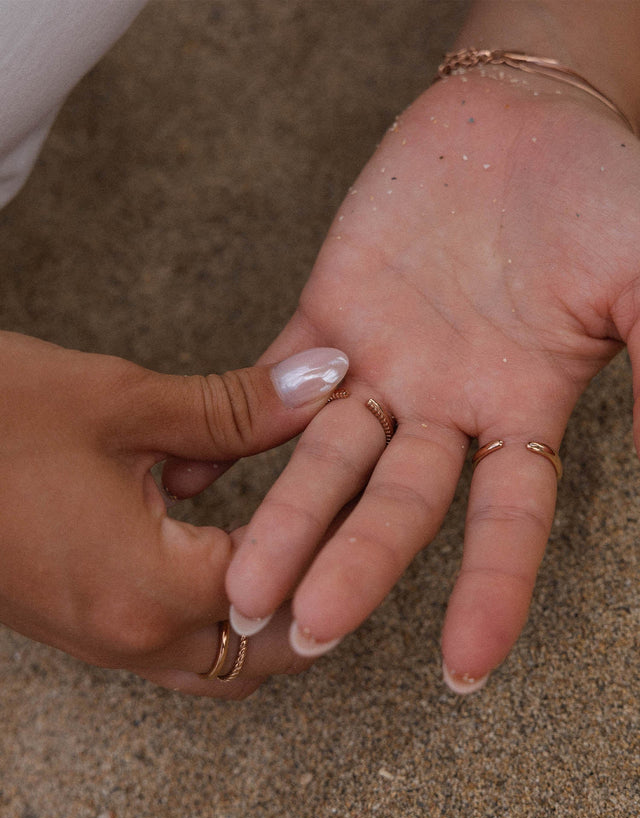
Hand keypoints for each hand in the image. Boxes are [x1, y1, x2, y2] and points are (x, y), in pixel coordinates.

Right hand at [0, 331, 346, 695]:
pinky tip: (211, 530)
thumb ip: (239, 405)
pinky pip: (168, 641)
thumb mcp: (124, 401)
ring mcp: (97, 641)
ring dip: (263, 611)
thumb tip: (328, 384)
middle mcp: (128, 637)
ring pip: (218, 661)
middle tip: (341, 525)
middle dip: (313, 597)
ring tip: (293, 533)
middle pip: (263, 655)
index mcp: (149, 590)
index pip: (291, 585)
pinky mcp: (77, 624)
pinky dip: (210, 603)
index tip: (368, 483)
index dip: (339, 533)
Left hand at [225, 72, 639, 690]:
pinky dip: (230, 429)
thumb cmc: (595, 192)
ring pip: (326, 460)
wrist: (517, 119)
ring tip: (241, 585)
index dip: (491, 594)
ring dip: (286, 520)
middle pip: (395, 506)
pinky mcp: (325, 317)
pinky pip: (269, 381)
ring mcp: (380, 367)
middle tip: (304, 634)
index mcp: (521, 409)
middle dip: (354, 568)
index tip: (463, 670)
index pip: (506, 523)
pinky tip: (191, 478)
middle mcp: (445, 408)